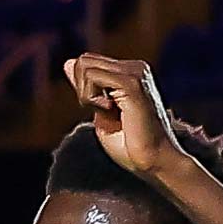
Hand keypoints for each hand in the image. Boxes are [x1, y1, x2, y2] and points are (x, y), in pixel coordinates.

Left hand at [63, 54, 183, 178]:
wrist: (154, 162)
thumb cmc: (130, 146)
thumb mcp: (100, 111)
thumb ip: (86, 87)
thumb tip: (68, 62)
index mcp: (130, 72)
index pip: (88, 63)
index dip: (83, 89)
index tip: (102, 111)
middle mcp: (135, 67)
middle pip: (83, 61)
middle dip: (82, 90)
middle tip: (103, 112)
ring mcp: (135, 72)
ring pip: (84, 66)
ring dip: (86, 96)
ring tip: (110, 113)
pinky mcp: (132, 82)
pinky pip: (91, 76)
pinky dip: (91, 98)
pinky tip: (110, 111)